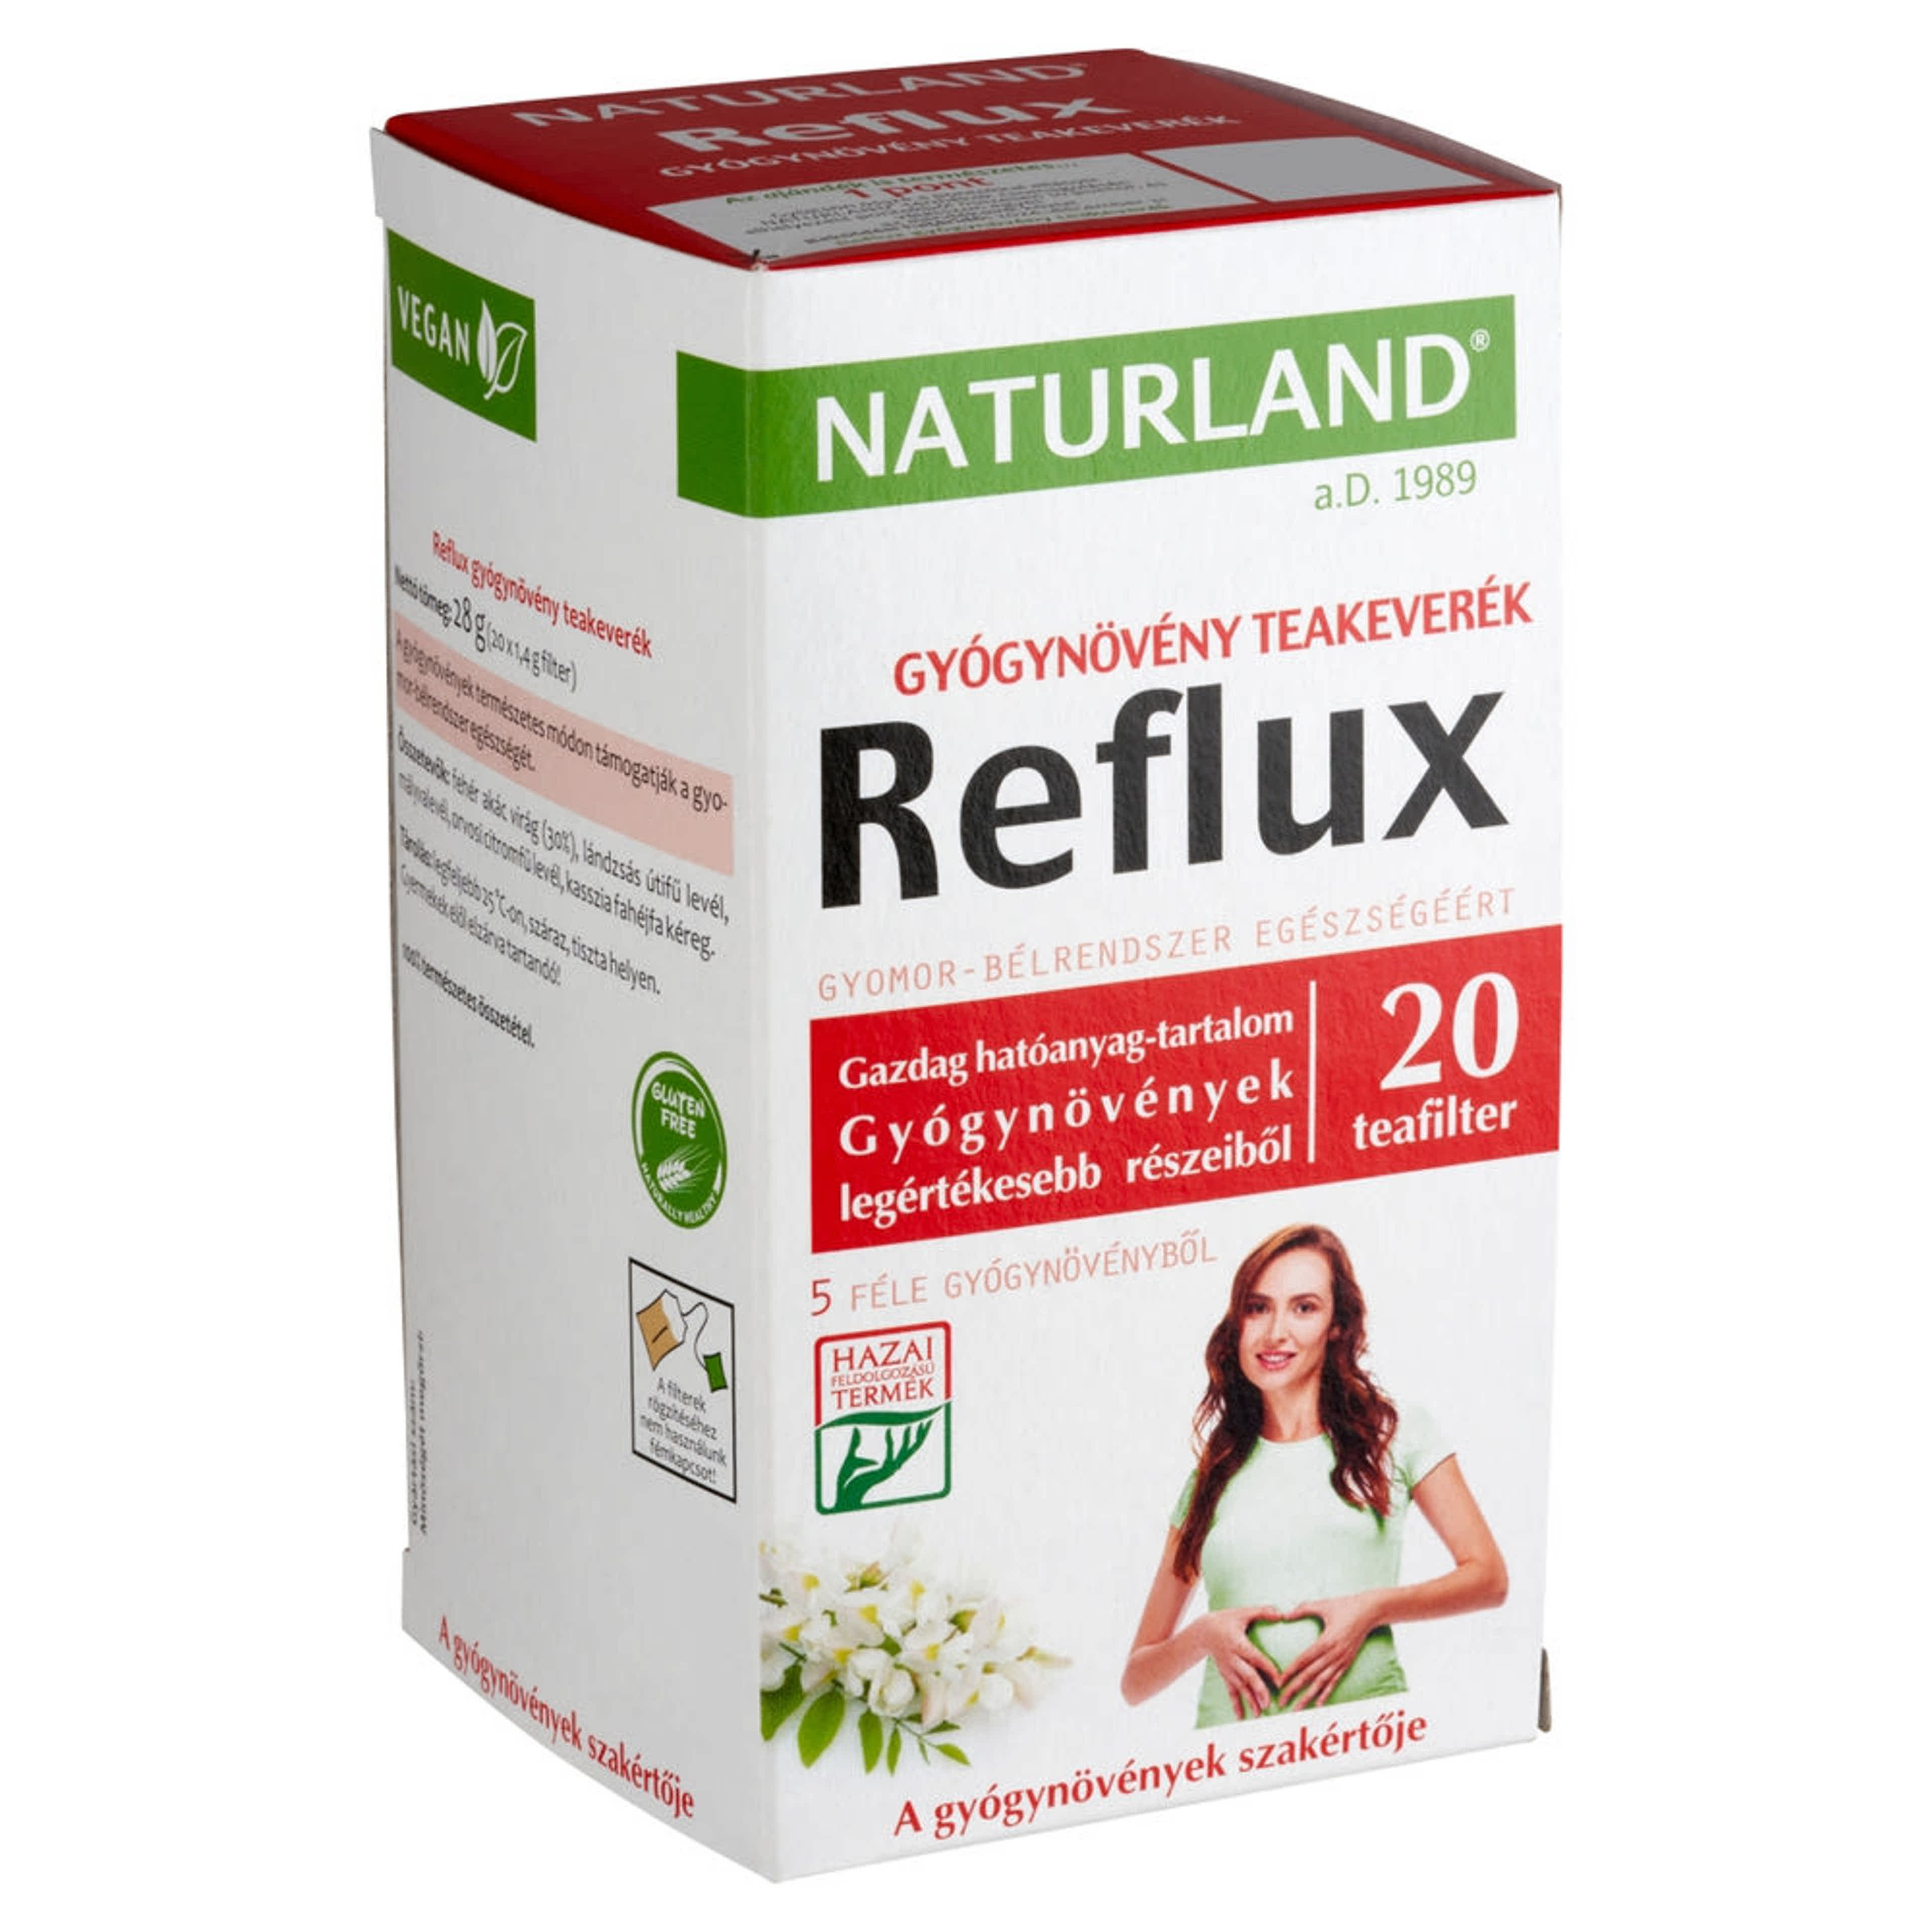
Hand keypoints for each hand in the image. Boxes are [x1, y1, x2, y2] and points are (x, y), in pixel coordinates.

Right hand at [1198, 1606, 1289, 1720]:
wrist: (1203, 1631)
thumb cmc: (1225, 1620)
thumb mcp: (1242, 1612)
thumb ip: (1262, 1612)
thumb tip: (1282, 1613)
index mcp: (1238, 1643)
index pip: (1255, 1658)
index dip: (1268, 1669)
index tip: (1279, 1681)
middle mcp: (1232, 1658)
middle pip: (1247, 1676)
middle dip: (1258, 1690)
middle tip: (1268, 1702)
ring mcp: (1227, 1668)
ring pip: (1239, 1686)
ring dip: (1249, 1699)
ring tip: (1259, 1713)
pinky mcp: (1225, 1673)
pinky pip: (1230, 1690)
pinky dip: (1235, 1704)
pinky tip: (1240, 1716)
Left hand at [1273, 1594, 1382, 1710]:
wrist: (1370, 1611)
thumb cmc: (1344, 1605)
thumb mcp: (1323, 1605)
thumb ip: (1302, 1609)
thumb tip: (1284, 1615)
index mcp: (1326, 1640)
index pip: (1304, 1660)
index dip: (1291, 1672)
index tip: (1278, 1682)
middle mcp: (1334, 1654)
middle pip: (1310, 1675)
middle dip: (1294, 1689)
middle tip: (1281, 1701)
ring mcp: (1342, 1660)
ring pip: (1322, 1683)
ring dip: (1308, 1697)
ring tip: (1297, 1708)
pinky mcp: (1347, 1663)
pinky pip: (1335, 1681)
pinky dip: (1326, 1693)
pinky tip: (1318, 1704)